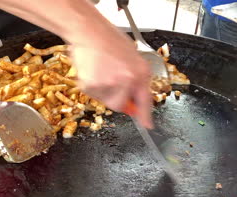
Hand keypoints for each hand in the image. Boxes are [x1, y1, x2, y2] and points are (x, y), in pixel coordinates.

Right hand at [0, 0, 152, 127]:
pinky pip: (91, 94)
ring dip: (102, 91)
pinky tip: (92, 70)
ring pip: (105, 101)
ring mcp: (108, 84)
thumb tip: (134, 101)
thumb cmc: (109, 40)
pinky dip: (91, 85)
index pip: (145, 100)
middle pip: (120, 105)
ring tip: (101, 70)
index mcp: (140, 73)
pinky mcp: (91, 86)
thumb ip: (136, 80)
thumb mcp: (132, 58)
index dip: (145, 116)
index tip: (147, 125)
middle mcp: (126, 80)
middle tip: (110, 82)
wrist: (89, 30)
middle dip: (115, 98)